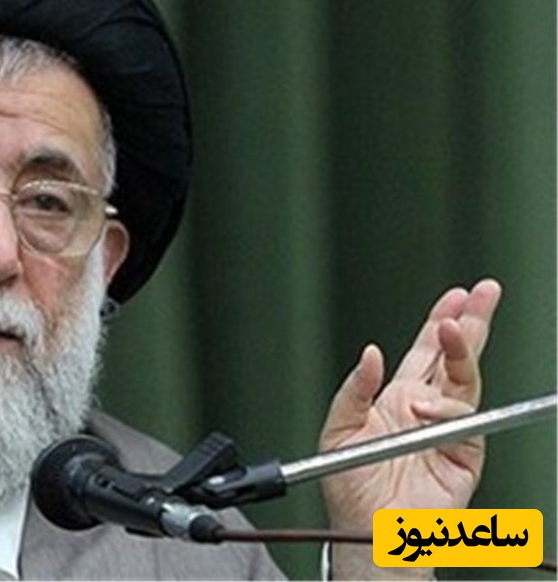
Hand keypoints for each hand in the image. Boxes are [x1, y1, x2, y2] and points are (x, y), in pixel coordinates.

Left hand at [319, 279, 501, 577]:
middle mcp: (425, 409)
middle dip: (471, 322)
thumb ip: (353, 389)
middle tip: (485, 292)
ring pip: (464, 379)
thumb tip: (370, 354)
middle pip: (454, 357)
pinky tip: (424, 406)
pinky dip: (445, 407)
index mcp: (396, 399)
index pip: (423, 352)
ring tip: (456, 328)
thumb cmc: (351, 489)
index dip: (439, 323)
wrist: (371, 531)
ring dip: (461, 350)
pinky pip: (463, 418)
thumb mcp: (338, 430)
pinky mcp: (464, 452)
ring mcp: (447, 429)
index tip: (455, 297)